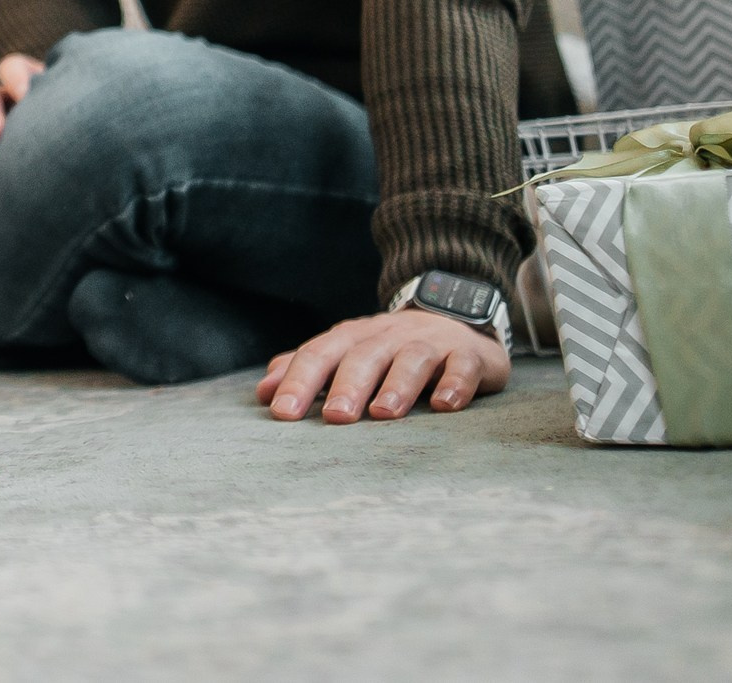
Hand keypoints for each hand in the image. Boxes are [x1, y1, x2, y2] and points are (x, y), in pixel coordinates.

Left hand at [254, 307, 510, 422]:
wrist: (453, 315)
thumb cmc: (388, 347)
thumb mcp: (346, 352)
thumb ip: (306, 369)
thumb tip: (263, 392)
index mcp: (352, 338)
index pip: (319, 354)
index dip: (299, 381)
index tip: (282, 412)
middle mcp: (387, 336)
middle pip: (363, 357)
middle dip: (347, 385)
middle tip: (334, 417)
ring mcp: (429, 343)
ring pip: (411, 359)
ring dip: (397, 386)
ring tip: (384, 414)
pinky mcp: (468, 355)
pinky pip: (462, 366)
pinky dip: (455, 384)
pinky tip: (445, 406)